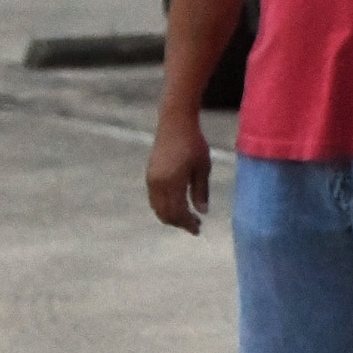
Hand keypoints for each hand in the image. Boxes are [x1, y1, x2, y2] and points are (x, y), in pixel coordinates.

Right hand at [146, 118, 211, 234]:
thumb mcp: (203, 167)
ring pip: (158, 208)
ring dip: (171, 216)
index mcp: (172, 182)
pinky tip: (177, 206)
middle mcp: (158, 184)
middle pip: (165, 213)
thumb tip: (202, 212)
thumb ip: (201, 190)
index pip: (178, 212)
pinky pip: (155, 199)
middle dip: (179, 223)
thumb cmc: (193, 143)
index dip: (187, 223)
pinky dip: (164, 207)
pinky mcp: (150, 175)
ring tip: (187, 218)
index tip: (198, 229)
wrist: (174, 123)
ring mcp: (151, 180)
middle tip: (195, 226)